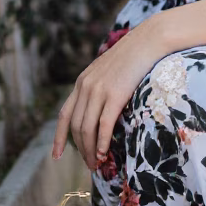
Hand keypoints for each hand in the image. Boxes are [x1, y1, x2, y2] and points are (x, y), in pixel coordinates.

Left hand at [51, 20, 165, 170]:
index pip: (64, 115)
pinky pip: (103, 124)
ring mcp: (99, 90)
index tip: (57, 156)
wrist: (148, 41)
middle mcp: (86, 86)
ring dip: (90, 150)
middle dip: (79, 149)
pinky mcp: (115, 94)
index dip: (59, 137)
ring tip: (96, 165)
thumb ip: (99, 87)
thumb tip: (99, 109)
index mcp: (82, 82)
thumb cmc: (133, 56)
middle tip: (89, 165)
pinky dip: (101, 142)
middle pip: (75, 126)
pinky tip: (104, 154)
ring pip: (87, 128)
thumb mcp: (109, 71)